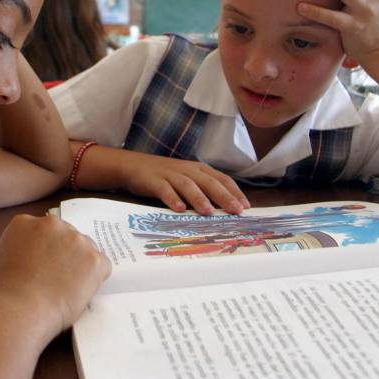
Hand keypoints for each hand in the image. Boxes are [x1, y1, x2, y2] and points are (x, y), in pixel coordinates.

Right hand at [0, 215, 110, 335]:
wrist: (19, 309)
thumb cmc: (3, 292)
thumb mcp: (0, 258)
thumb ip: (19, 247)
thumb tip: (31, 254)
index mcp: (26, 222)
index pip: (43, 230)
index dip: (45, 249)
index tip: (43, 265)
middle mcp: (52, 224)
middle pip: (66, 235)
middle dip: (64, 253)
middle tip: (57, 278)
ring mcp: (76, 240)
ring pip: (86, 248)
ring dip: (80, 264)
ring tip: (66, 288)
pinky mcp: (94, 258)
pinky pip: (102, 265)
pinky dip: (95, 278)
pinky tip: (79, 292)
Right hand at [121, 153, 249, 214]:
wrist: (133, 166)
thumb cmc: (165, 176)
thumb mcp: (187, 179)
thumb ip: (203, 190)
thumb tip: (224, 209)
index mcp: (198, 169)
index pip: (221, 179)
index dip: (234, 191)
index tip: (245, 206)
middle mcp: (187, 170)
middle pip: (209, 182)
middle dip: (224, 196)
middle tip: (236, 211)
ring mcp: (170, 174)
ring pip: (188, 185)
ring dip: (199, 198)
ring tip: (209, 213)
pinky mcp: (154, 180)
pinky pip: (164, 189)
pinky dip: (172, 198)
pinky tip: (179, 209)